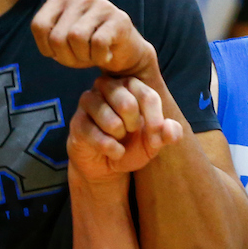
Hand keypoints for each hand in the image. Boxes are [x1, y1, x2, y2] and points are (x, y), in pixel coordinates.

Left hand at [32, 0, 156, 76]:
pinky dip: (99, 57)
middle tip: (81, 56)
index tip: (61, 51)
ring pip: (76, 38)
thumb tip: (50, 39)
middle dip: (66, 57)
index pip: (39, 25)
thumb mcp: (60, 41)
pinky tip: (106, 54)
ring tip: (93, 54)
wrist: (123, 53)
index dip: (47, 48)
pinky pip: (98, 44)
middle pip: (57, 36)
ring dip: (83, 57)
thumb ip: (47, 35)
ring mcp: (102, 4)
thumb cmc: (87, 47)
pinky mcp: (119, 18)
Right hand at [68, 75, 182, 181]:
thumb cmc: (131, 145)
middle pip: (127, 104)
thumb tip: (170, 129)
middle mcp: (107, 86)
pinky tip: (113, 151)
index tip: (156, 139)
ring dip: (120, 137)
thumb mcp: (154, 142)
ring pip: (111, 121)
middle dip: (134, 127)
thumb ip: (168, 134)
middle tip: (131, 132)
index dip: (155, 121)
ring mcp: (88, 101)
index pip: (148, 96)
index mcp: (130, 84)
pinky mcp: (77, 121)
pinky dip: (110, 148)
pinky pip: (96, 136)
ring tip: (118, 138)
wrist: (106, 163)